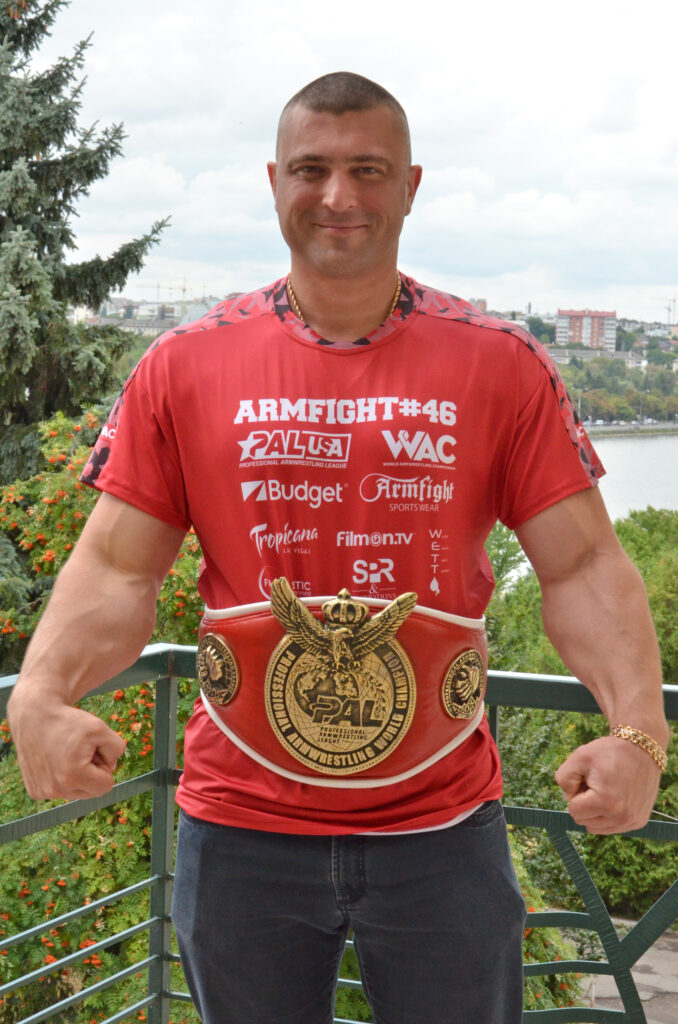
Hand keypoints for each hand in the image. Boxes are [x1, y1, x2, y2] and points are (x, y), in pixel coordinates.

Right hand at [8, 692, 126, 801]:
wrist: (34, 716)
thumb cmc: (69, 722)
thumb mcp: (100, 728)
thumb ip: (117, 748)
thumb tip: (111, 767)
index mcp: (72, 777)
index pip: (106, 785)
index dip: (104, 765)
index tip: (92, 749)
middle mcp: (55, 789)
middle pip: (91, 792)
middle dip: (92, 772)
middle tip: (80, 751)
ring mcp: (43, 792)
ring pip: (76, 792)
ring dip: (78, 775)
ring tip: (67, 755)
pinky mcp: (35, 791)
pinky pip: (61, 790)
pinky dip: (62, 777)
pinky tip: (55, 760)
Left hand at [555, 735, 661, 833]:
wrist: (641, 748)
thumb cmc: (608, 752)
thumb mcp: (579, 757)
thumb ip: (564, 778)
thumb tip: (568, 798)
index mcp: (606, 802)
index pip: (574, 811)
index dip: (576, 793)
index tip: (588, 779)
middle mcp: (621, 817)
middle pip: (584, 821)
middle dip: (585, 803)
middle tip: (597, 783)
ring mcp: (632, 821)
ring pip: (597, 827)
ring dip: (596, 811)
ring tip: (606, 790)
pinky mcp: (639, 821)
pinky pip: (612, 827)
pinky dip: (608, 814)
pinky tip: (616, 796)